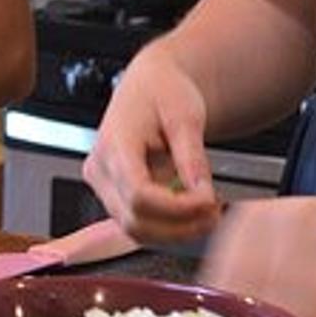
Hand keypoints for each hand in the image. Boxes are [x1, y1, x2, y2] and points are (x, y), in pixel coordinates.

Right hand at [81, 48, 221, 243]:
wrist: (151, 84)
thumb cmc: (162, 91)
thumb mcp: (185, 116)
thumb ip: (191, 157)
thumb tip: (201, 194)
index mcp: (114, 144)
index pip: (139, 194)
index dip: (178, 207)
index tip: (209, 200)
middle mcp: (100, 169)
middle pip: (135, 220)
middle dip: (179, 226)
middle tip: (215, 213)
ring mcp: (104, 186)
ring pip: (135, 230)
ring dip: (175, 232)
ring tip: (208, 215)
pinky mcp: (115, 196)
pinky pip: (139, 224)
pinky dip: (168, 227)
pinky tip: (193, 214)